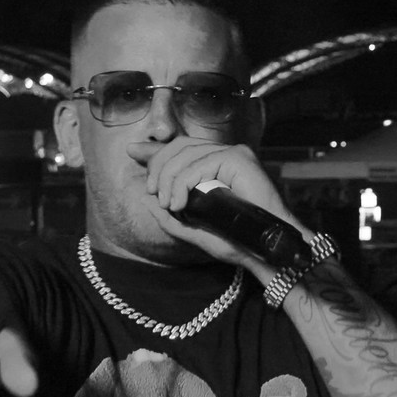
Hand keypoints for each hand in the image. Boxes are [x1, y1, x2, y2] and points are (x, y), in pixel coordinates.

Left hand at [127, 138, 309, 265]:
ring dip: (168, 180)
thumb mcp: (192, 229)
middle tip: (153, 193)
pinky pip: (198, 165)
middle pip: (179, 145)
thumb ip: (169, 216)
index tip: (132, 152)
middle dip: (157, 166)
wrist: (265, 251)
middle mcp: (225, 155)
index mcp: (215, 166)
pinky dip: (182, 184)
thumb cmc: (236, 242)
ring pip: (185, 154)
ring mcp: (233, 154)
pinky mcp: (239, 159)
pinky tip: (178, 203)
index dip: (155, 149)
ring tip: (168, 205)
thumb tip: (144, 199)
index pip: (180, 148)